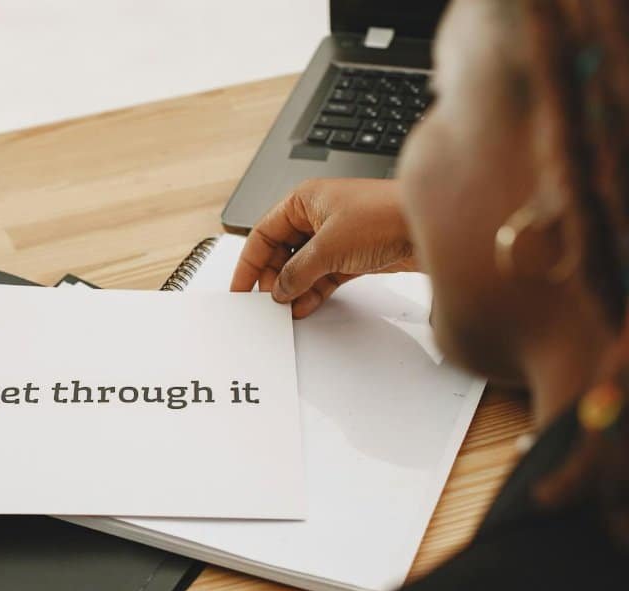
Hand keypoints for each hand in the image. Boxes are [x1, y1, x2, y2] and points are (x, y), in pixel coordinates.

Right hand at [230, 178, 417, 317]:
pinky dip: (314, 291)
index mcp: (303, 201)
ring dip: (294, 288)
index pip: (263, 234)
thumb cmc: (385, 215)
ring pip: (303, 266)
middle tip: (269, 302)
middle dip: (274, 278)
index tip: (241, 287)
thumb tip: (280, 288)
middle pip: (282, 252)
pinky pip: (323, 275)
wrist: (430, 225)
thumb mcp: (328, 247)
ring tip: (287, 308)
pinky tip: (306, 305)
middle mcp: (317, 216)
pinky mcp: (353, 254)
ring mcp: (336, 236)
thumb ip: (298, 271)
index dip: (249, 262)